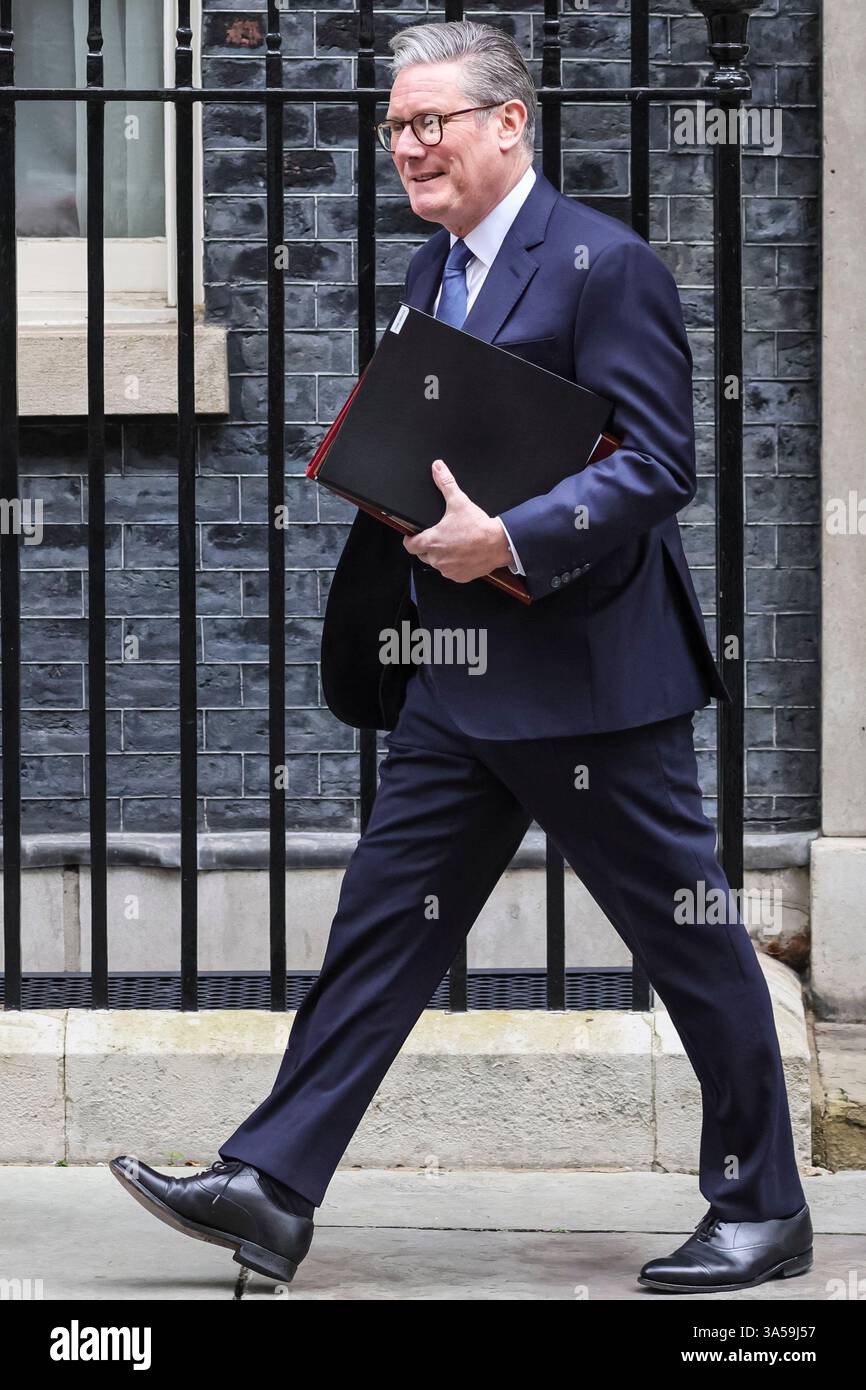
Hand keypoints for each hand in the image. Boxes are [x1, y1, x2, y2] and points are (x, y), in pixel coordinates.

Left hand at [403, 459, 511, 582]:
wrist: (498, 543)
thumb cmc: (478, 526)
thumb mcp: (459, 502)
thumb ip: (446, 483)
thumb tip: (437, 468)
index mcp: (432, 541)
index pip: (409, 546)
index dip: (410, 540)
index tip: (413, 536)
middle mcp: (437, 559)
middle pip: (423, 555)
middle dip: (427, 547)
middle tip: (439, 537)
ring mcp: (448, 569)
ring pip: (437, 564)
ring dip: (441, 557)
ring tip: (453, 545)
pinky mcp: (459, 577)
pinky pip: (451, 572)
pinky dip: (454, 565)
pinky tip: (462, 555)